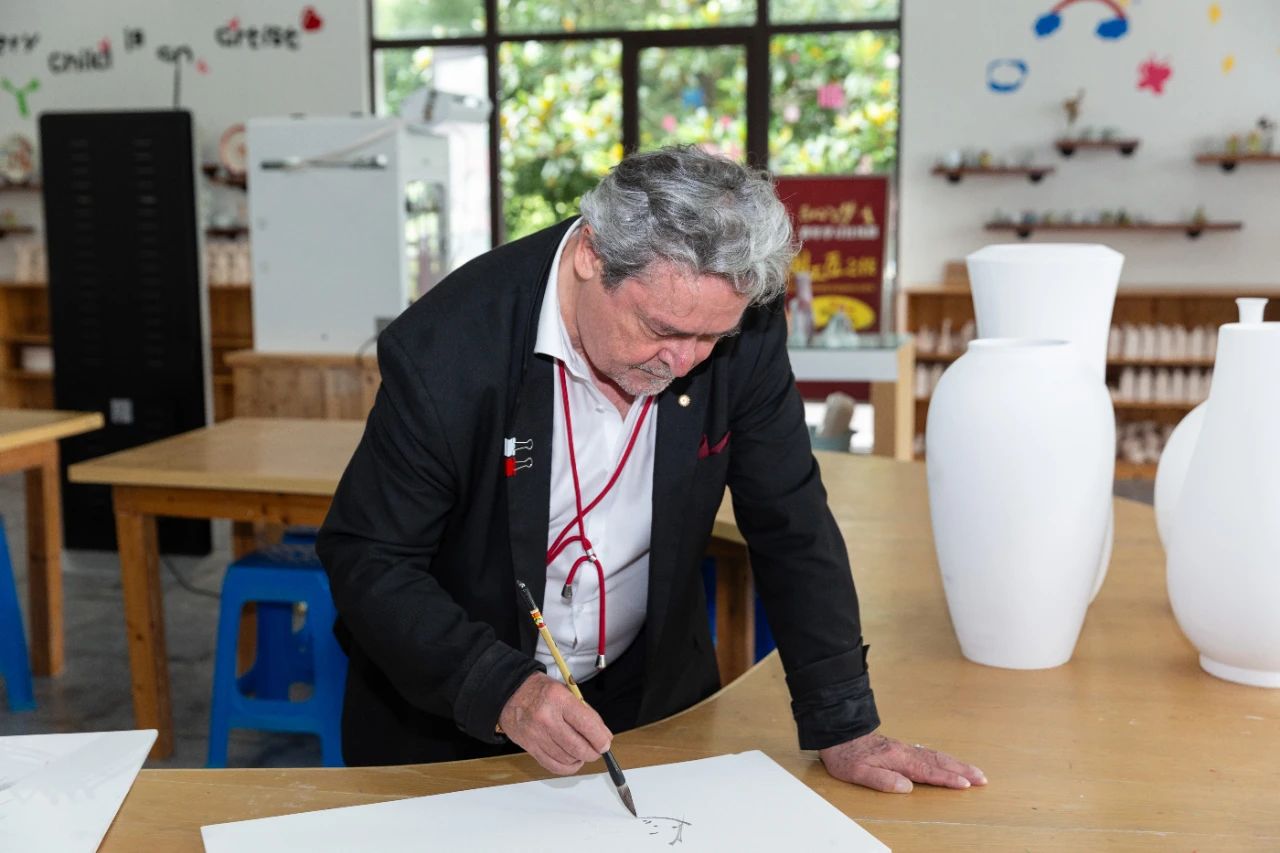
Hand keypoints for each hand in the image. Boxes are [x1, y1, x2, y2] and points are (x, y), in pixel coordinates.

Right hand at [498, 672, 612, 774]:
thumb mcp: (565, 690)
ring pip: (567, 759)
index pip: (587, 725)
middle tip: (598, 749)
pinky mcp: (530, 747)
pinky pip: (553, 765)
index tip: (606, 742)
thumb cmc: (539, 690)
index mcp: (559, 699)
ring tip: (583, 752)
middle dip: (594, 752)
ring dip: (580, 759)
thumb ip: (584, 712)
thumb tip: (602, 735)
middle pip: (578, 747)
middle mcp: (547, 719)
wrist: (508, 693)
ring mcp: (537, 735)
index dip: (601, 738)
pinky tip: (572, 760)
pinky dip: (567, 767)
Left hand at [819, 733, 986, 793]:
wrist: (837, 732)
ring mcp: (903, 748)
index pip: (928, 771)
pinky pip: (927, 752)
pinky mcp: (899, 747)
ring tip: (973, 771)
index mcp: (897, 759)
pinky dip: (942, 758)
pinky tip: (946, 761)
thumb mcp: (859, 772)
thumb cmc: (846, 755)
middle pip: (938, 761)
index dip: (948, 779)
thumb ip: (883, 780)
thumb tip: (908, 787)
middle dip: (961, 770)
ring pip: (934, 755)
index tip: (966, 784)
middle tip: (982, 777)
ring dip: (955, 763)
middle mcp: (904, 752)